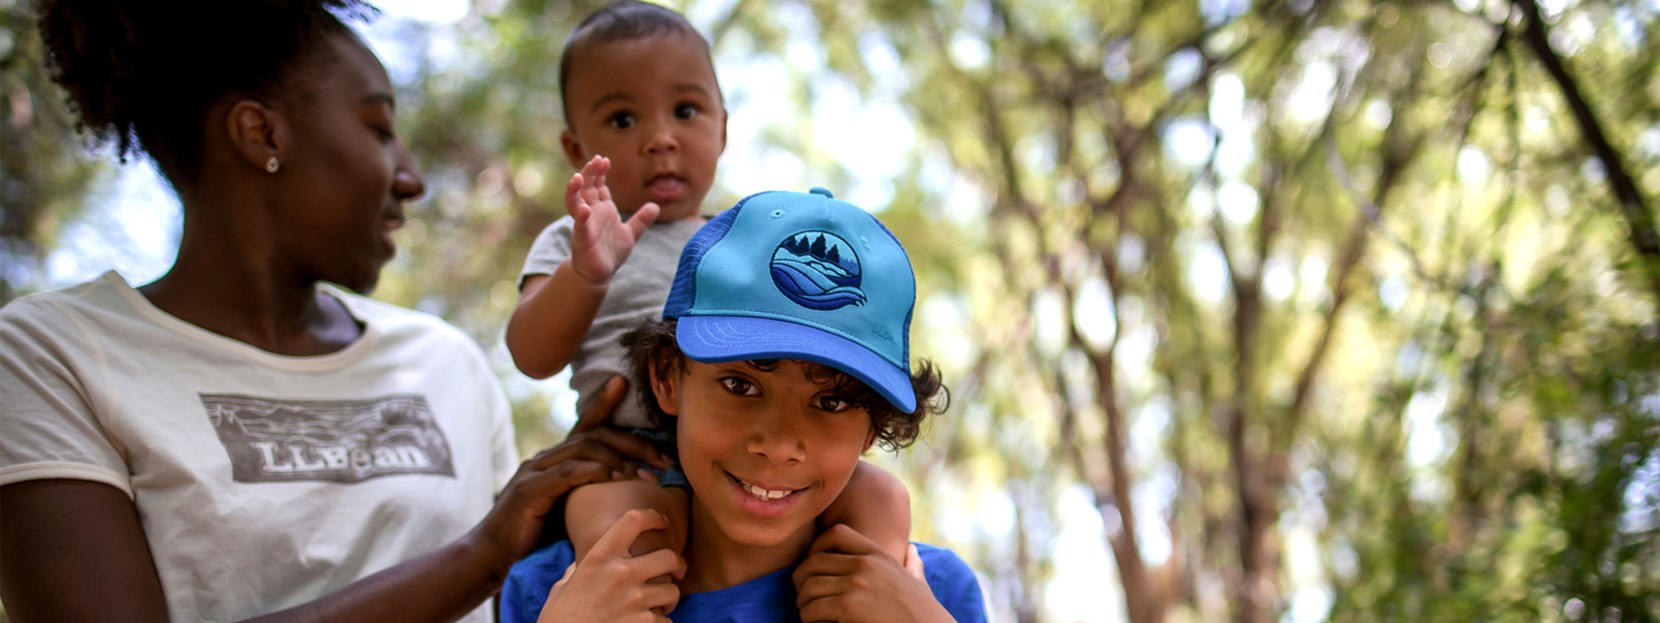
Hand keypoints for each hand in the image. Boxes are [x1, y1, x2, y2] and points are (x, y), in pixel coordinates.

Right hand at [468, 377, 671, 577]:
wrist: (493, 558)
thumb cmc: (534, 539)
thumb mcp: (568, 512)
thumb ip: (589, 496)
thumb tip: (628, 496)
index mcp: (554, 461)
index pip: (584, 425)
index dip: (603, 402)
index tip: (623, 383)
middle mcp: (544, 459)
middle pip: (595, 435)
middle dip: (634, 442)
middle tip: (665, 458)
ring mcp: (535, 471)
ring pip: (585, 448)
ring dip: (621, 460)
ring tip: (648, 477)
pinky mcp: (530, 489)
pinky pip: (569, 472)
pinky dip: (596, 473)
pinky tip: (617, 480)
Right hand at [537, 509, 684, 622]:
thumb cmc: (559, 619)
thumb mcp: (563, 587)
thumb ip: (578, 572)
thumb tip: (579, 565)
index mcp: (599, 557)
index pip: (633, 520)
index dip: (653, 516)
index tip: (662, 522)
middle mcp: (620, 573)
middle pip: (668, 556)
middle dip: (677, 565)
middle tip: (676, 572)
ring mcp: (634, 600)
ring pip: (672, 591)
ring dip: (669, 599)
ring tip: (660, 605)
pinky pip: (666, 620)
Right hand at [567, 155, 659, 284]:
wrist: (600, 274)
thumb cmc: (611, 252)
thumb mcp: (631, 234)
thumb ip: (641, 220)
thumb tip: (656, 206)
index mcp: (602, 209)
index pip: (598, 185)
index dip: (599, 172)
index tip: (604, 160)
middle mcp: (591, 213)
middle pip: (586, 188)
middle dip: (589, 173)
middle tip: (597, 160)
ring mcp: (584, 225)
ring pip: (575, 202)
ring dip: (574, 190)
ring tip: (577, 177)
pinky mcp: (582, 239)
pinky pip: (579, 226)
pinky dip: (581, 216)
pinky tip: (584, 208)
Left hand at [793, 525, 952, 622]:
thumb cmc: (923, 615)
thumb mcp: (918, 583)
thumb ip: (912, 565)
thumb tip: (911, 550)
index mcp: (879, 555)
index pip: (837, 533)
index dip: (817, 547)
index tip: (813, 567)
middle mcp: (866, 565)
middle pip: (814, 561)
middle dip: (802, 580)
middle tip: (804, 596)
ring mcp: (857, 585)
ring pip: (809, 587)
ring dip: (804, 603)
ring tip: (809, 613)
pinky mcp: (849, 607)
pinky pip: (813, 609)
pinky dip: (809, 619)